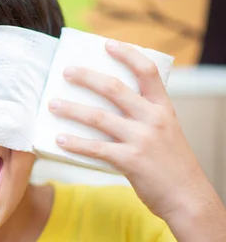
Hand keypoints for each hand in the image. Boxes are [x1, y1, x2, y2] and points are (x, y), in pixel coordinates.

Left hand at [48, 40, 210, 218]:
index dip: (127, 54)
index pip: (147, 71)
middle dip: (86, 77)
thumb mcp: (165, 132)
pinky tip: (59, 140)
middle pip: (114, 88)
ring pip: (98, 117)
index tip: (107, 44)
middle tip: (65, 71)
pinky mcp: (130, 160)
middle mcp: (153, 119)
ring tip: (52, 105)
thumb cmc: (171, 164)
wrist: (187, 197)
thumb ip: (143, 117)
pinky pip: (96, 148)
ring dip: (71, 109)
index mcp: (163, 108)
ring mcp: (142, 139)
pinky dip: (75, 143)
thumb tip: (105, 106)